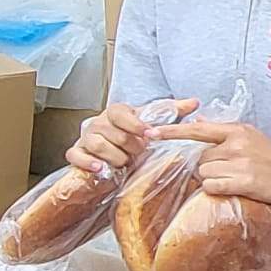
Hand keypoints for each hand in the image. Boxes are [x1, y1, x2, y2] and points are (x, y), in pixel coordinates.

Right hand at [67, 98, 199, 171]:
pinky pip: (76, 156)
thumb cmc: (133, 135)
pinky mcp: (76, 153)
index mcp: (116, 112)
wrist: (112, 151)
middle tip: (140, 152)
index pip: (121, 113)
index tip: (150, 135)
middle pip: (112, 132)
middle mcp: (99, 123)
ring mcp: (85, 138)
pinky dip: (88, 162)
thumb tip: (195, 102)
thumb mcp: (152, 122)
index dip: (136, 125)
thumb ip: (172, 111)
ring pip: (97, 144)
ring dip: (115, 156)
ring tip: (125, 162)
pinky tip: (101, 168)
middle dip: (130, 146)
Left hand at [148, 120, 270, 207]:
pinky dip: (216, 189)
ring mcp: (240, 163)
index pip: (197, 129)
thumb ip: (222, 130)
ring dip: (210, 179)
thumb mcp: (250, 135)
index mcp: (235, 130)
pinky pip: (212, 186)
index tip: (151, 133)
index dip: (172, 131)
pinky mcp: (244, 182)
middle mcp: (236, 144)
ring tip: (229, 180)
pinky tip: (230, 188)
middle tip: (222, 171)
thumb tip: (197, 120)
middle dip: (205, 166)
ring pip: (204, 173)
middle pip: (199, 157)